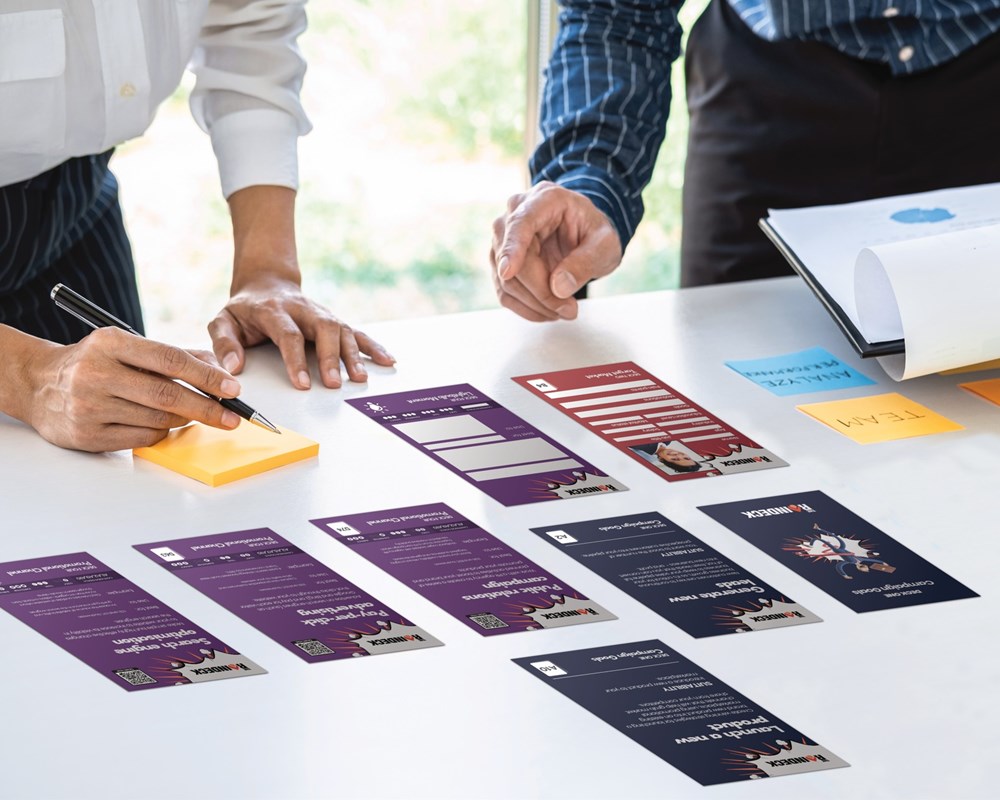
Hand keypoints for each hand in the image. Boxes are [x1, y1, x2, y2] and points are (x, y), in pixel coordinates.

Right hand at [10, 327, 242, 451]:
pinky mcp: (87, 435)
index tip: (233, 389)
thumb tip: (220, 370)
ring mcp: (89, 406)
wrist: (39, 384)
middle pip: (167, 395)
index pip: (170, 360)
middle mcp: (97, 373)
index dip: (207, 376)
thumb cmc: (96, 363)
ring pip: (158, 419)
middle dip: (207, 408)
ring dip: (183, 419)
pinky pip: (143, 438)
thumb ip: (173, 355)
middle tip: (232, 417)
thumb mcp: (127, 346)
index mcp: (111, 343)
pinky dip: (161, 432)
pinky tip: (158, 423)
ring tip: (188, 413)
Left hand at [217, 185, 394, 389]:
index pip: (289, 334)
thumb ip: (224, 342)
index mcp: (274, 310)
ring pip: (343, 329)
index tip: (302, 384)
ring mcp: (321, 314)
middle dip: (331, 357)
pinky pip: (356, 331)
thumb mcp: (223, 321)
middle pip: (323, 328)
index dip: (296, 359)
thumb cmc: (245, 310)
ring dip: (353, 354)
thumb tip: (233, 367)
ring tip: (359, 379)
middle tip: (334, 384)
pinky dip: (372, 345)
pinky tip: (386, 359)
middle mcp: (303, 310)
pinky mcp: (333, 320)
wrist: (267, 285)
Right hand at [490, 181, 623, 320]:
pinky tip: (548, 311)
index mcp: (545, 199)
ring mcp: (504, 237)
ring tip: (564, 310)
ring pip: (505, 280)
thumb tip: (558, 288)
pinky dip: (526, 307)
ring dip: (534, 304)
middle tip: (570, 309)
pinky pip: (504, 291)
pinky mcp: (500, 260)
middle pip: (514, 260)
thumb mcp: (605, 244)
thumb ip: (586, 261)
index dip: (512, 248)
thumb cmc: (594, 233)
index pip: (520, 223)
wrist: (585, 234)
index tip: (508, 271)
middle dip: (540, 292)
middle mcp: (517, 213)